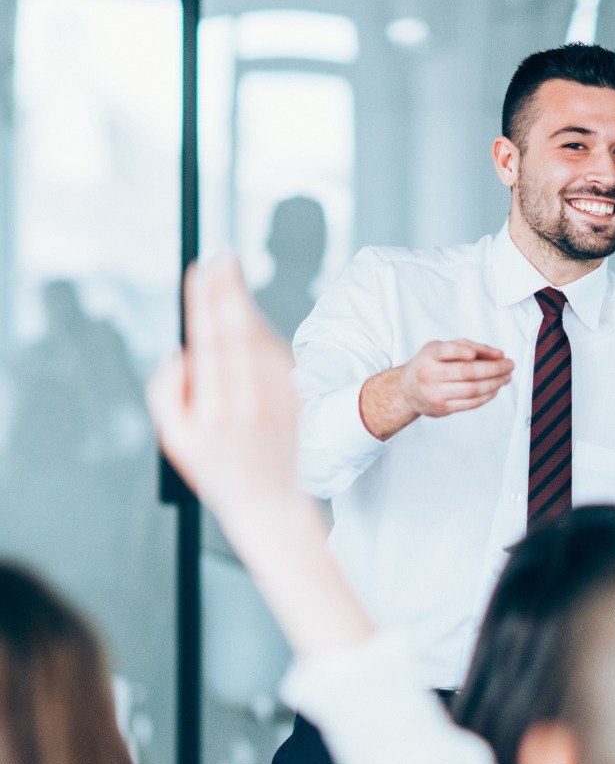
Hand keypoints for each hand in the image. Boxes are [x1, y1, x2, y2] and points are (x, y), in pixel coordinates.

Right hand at [148, 253, 298, 534]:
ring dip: (246, 306)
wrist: (271, 505)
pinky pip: (279, 356)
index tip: (201, 272)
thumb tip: (182, 352)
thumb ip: (167, 393)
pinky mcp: (296, 401)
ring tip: (230, 278)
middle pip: (238, 333)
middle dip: (228, 292)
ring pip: (261, 340)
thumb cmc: (218, 471)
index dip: (205, 304)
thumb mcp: (176, 440)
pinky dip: (263, 332)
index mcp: (215, 412)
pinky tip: (249, 318)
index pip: (208, 343)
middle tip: (222, 258)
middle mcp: (249, 404)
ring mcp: (278, 402)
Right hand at [360, 339, 513, 439]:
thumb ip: (468, 346)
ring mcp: (436, 394)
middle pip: (467, 372)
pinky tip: (495, 389)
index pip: (449, 351)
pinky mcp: (443, 409)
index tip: (490, 353)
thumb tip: (498, 354)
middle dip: (494, 369)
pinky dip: (487, 396)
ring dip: (495, 383)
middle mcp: (430, 374)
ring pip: (472, 390)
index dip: (468, 351)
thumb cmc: (429, 365)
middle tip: (509, 365)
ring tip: (506, 377)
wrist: (407, 391)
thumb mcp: (440, 348)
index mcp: (429, 355)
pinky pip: (471, 404)